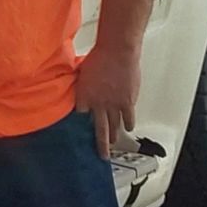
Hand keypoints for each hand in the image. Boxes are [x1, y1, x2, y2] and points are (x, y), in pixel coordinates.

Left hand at [74, 41, 140, 161]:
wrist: (116, 52)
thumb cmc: (99, 56)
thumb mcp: (82, 71)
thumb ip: (81, 83)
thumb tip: (78, 86)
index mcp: (83, 96)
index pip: (79, 116)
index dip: (80, 122)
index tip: (80, 129)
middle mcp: (97, 105)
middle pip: (98, 130)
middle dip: (100, 144)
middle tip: (101, 154)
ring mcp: (113, 105)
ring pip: (114, 126)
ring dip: (114, 136)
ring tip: (113, 143)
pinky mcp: (127, 102)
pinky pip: (128, 119)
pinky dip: (128, 124)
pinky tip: (128, 129)